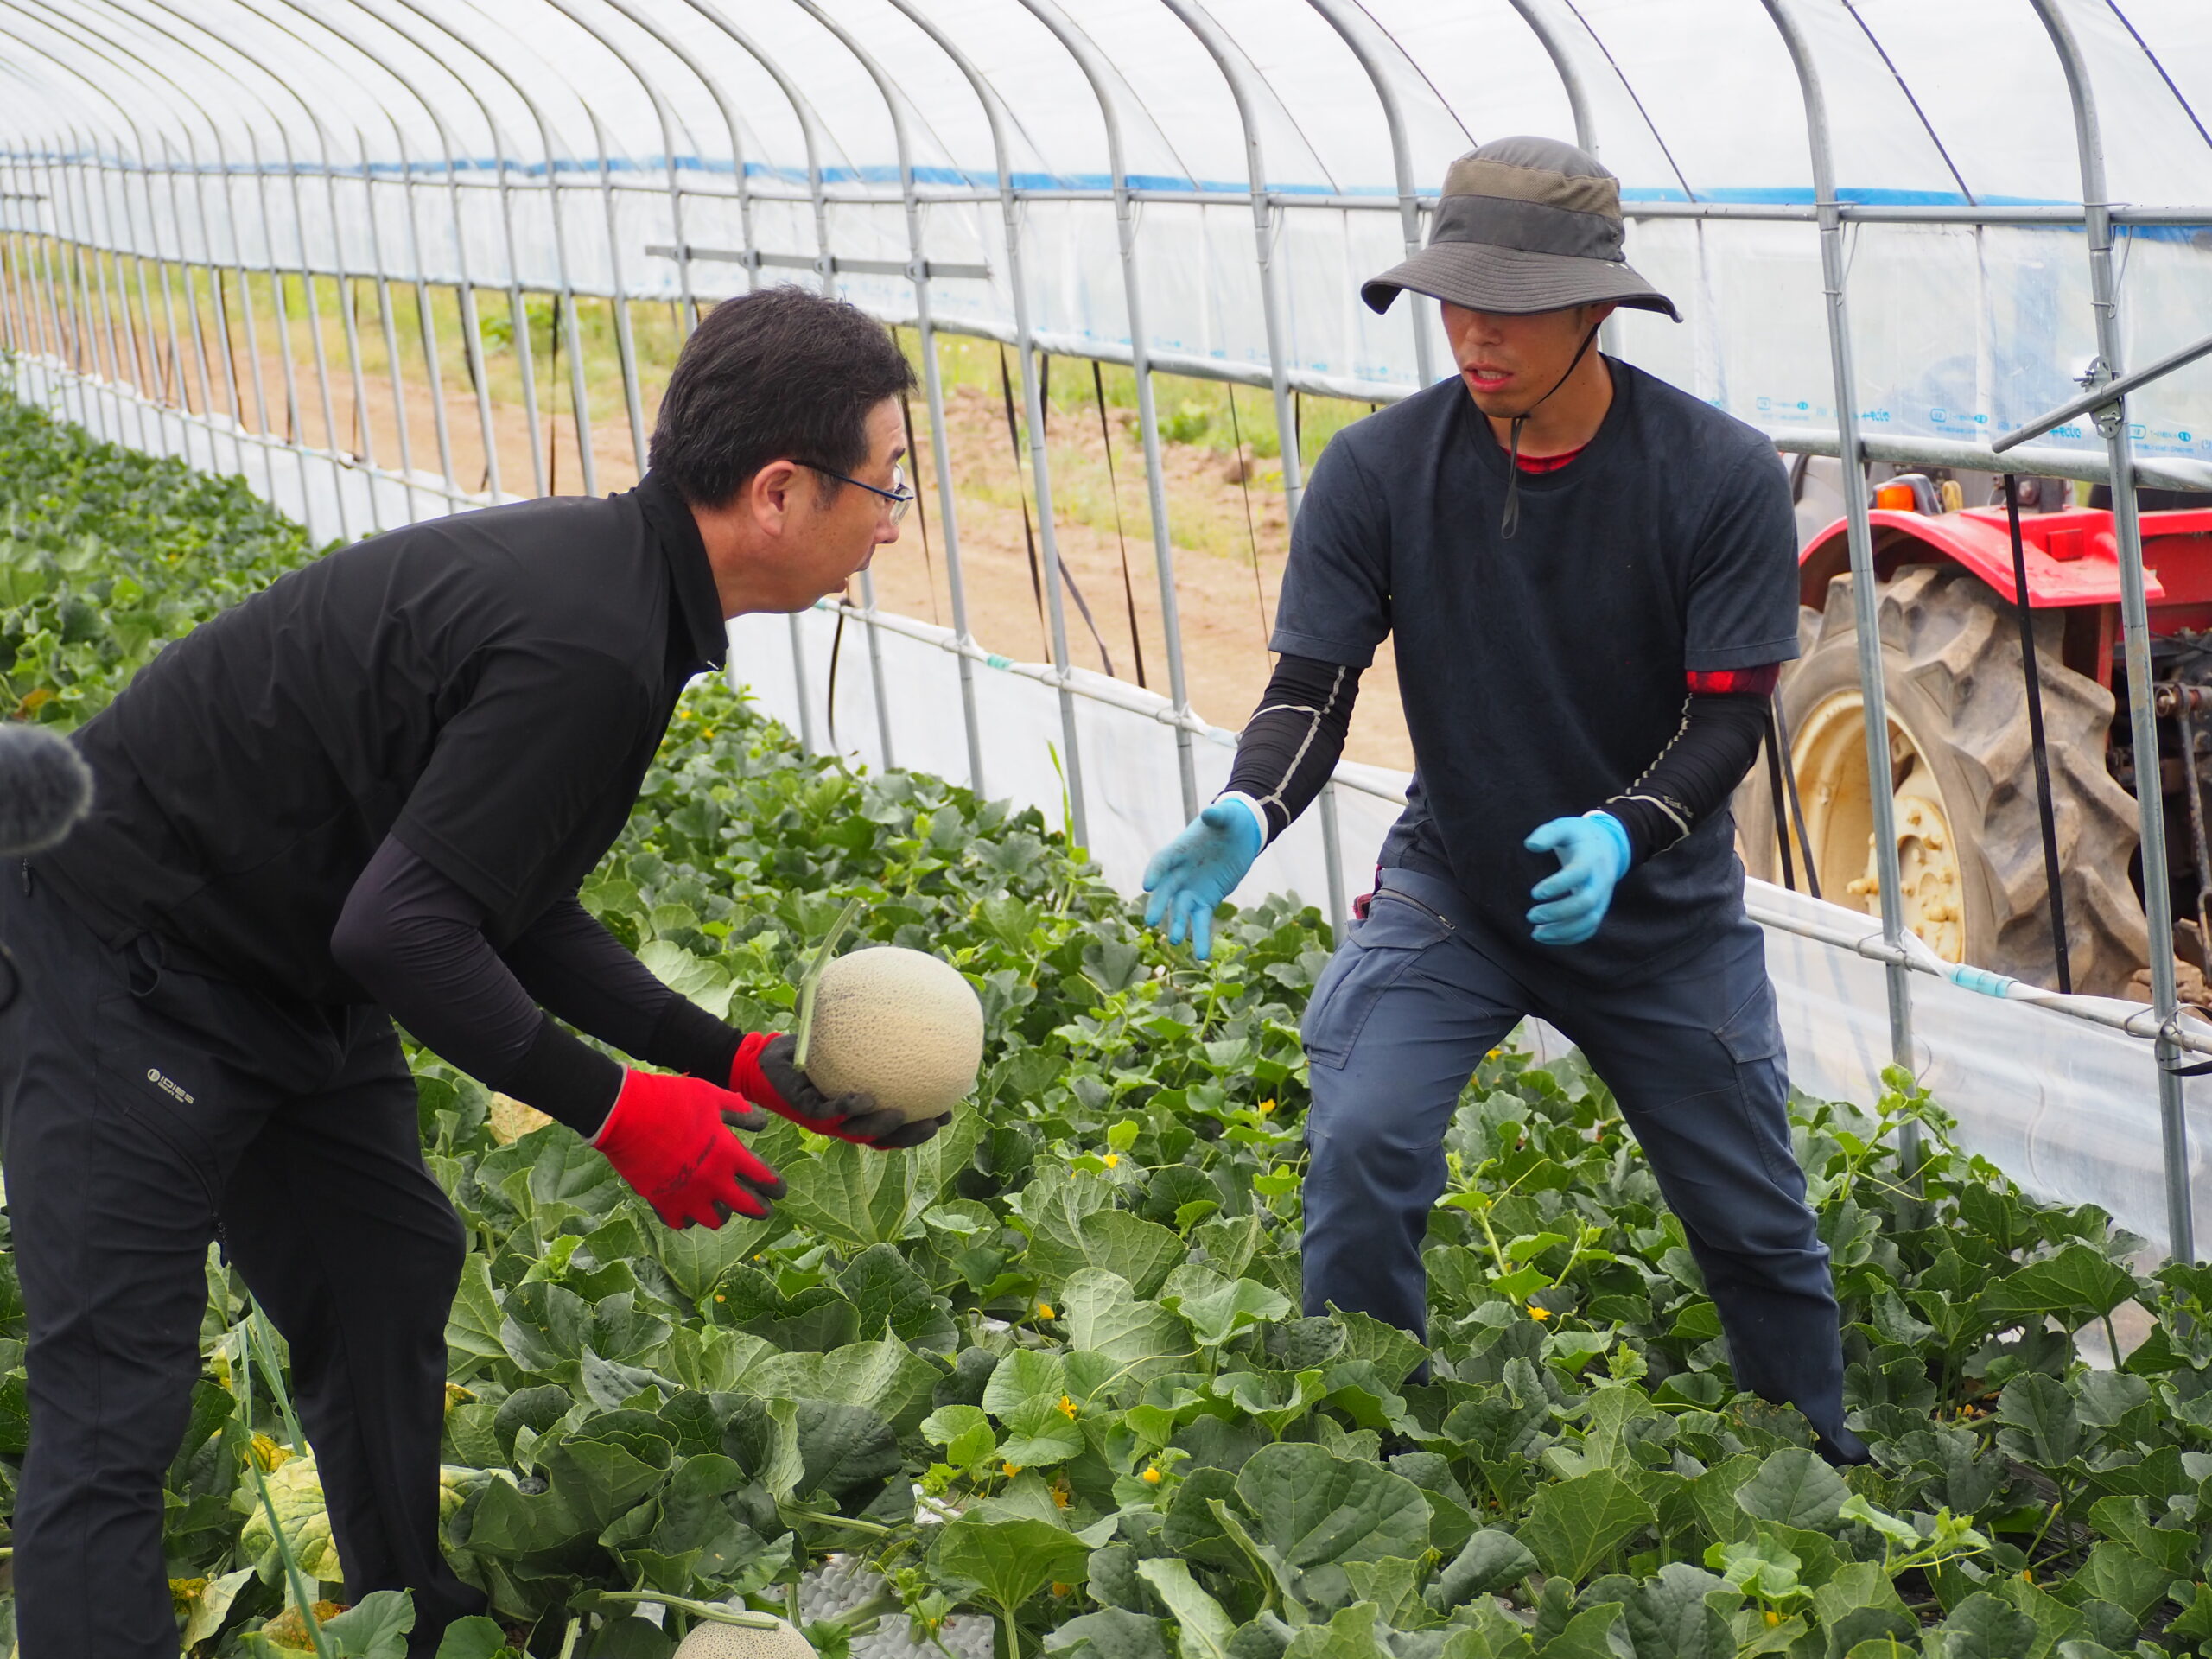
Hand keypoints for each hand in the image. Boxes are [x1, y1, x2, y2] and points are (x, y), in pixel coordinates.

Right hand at [594, 1070, 784, 1229]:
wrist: (626, 1113)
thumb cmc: (671, 1099)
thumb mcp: (712, 1096)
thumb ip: (739, 1111)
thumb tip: (761, 1122)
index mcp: (729, 1154)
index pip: (764, 1179)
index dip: (776, 1187)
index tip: (779, 1190)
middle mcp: (713, 1181)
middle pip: (747, 1207)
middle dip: (760, 1209)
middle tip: (764, 1209)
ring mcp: (687, 1195)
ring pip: (715, 1220)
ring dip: (722, 1213)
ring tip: (722, 1206)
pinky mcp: (662, 1203)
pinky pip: (682, 1223)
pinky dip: (688, 1218)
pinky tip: (689, 1208)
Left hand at [728, 1031, 946, 1149]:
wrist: (765, 1055)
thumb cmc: (808, 1045)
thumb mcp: (844, 1037)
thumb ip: (872, 1031)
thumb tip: (909, 1003)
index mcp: (858, 1109)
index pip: (895, 1125)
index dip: (920, 1126)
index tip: (948, 1113)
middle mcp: (845, 1119)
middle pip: (884, 1136)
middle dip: (910, 1134)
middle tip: (936, 1122)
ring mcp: (825, 1118)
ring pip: (858, 1131)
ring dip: (881, 1127)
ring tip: (901, 1115)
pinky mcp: (804, 1108)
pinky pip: (828, 1111)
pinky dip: (847, 1107)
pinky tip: (863, 1097)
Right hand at [1142, 799, 1263, 959]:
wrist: (1240, 834)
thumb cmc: (1229, 822)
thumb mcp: (1225, 817)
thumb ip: (1217, 817)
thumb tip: (1211, 812)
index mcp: (1179, 850)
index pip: (1162, 862)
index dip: (1154, 872)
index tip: (1147, 885)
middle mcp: (1180, 872)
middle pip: (1166, 891)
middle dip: (1159, 906)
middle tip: (1152, 921)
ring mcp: (1192, 888)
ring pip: (1181, 910)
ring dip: (1179, 925)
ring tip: (1178, 942)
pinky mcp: (1206, 900)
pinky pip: (1201, 920)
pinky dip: (1201, 936)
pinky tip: (1202, 955)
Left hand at [1525, 813, 1630, 945]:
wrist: (1609, 846)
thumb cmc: (1579, 837)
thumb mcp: (1564, 827)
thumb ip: (1547, 834)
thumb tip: (1530, 845)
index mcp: (1591, 858)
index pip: (1579, 874)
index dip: (1558, 885)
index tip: (1535, 893)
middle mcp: (1600, 881)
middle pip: (1586, 903)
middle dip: (1558, 912)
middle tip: (1531, 915)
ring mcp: (1602, 898)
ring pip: (1589, 922)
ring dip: (1562, 931)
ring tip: (1535, 933)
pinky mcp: (1598, 909)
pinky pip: (1588, 929)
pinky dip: (1569, 938)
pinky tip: (1546, 936)